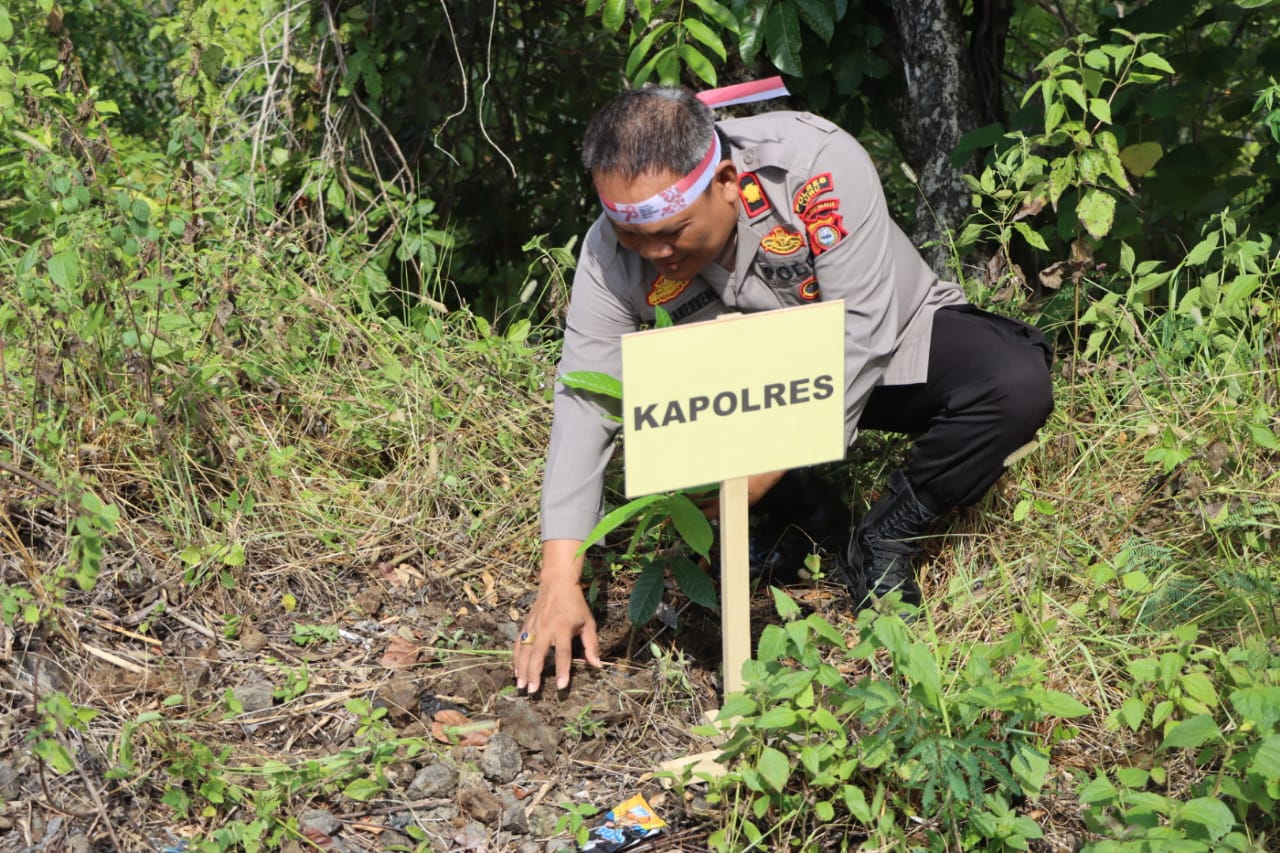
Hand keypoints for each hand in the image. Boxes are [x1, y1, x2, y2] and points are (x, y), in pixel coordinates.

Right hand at [513, 540, 602, 692]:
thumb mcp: (588, 622)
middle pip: (538, 654)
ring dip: (522, 669)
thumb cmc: (575, 604)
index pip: (563, 653)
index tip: (561, 686)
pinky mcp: (526, 624)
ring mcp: (533, 626)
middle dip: (534, 674)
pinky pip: (518, 644)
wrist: (557, 583)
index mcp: (563, 628)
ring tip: (522, 685)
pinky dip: (516, 658)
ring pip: (524, 651)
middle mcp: (546, 628)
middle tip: (533, 690)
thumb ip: (592, 644)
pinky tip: (516, 670)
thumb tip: (597, 665)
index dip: (563, 670)